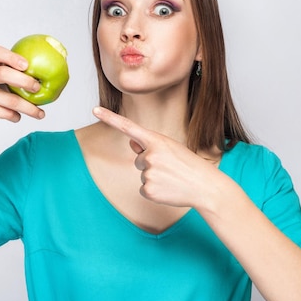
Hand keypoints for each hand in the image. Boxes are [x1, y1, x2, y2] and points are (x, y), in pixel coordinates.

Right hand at [0, 45, 45, 133]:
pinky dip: (16, 116)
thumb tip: (48, 75)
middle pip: (2, 73)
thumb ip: (16, 77)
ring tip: (40, 113)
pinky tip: (18, 117)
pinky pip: (6, 113)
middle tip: (38, 88)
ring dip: (28, 107)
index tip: (27, 65)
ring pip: (9, 100)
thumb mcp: (0, 83)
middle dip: (24, 81)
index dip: (12, 57)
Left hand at [93, 106, 220, 207]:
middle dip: (151, 164)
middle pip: (138, 159)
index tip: (94, 110)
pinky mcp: (148, 190)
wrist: (205, 187)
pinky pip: (143, 189)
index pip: (128, 126)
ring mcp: (148, 173)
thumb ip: (149, 145)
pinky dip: (154, 191)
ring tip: (172, 178)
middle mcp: (149, 155)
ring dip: (154, 177)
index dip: (110, 118)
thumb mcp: (171, 148)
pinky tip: (168, 189)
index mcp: (156, 140)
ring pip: (141, 174)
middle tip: (171, 168)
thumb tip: (131, 143)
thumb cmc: (189, 165)